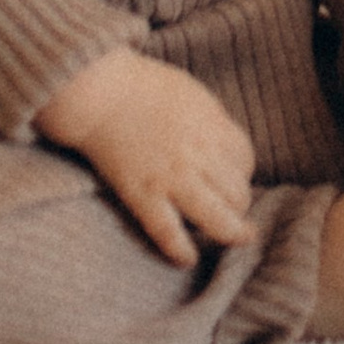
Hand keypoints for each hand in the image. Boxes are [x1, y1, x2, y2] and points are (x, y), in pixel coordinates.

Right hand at [35, 45, 255, 267]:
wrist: (98, 92)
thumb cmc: (141, 85)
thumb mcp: (190, 92)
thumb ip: (211, 119)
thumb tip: (224, 143)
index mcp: (211, 125)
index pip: (244, 158)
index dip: (243, 171)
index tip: (234, 176)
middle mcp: (198, 154)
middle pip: (237, 191)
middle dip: (240, 203)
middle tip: (234, 208)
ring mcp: (171, 178)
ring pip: (215, 217)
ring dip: (231, 233)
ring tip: (237, 238)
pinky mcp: (142, 195)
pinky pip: (168, 232)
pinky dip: (180, 250)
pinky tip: (187, 259)